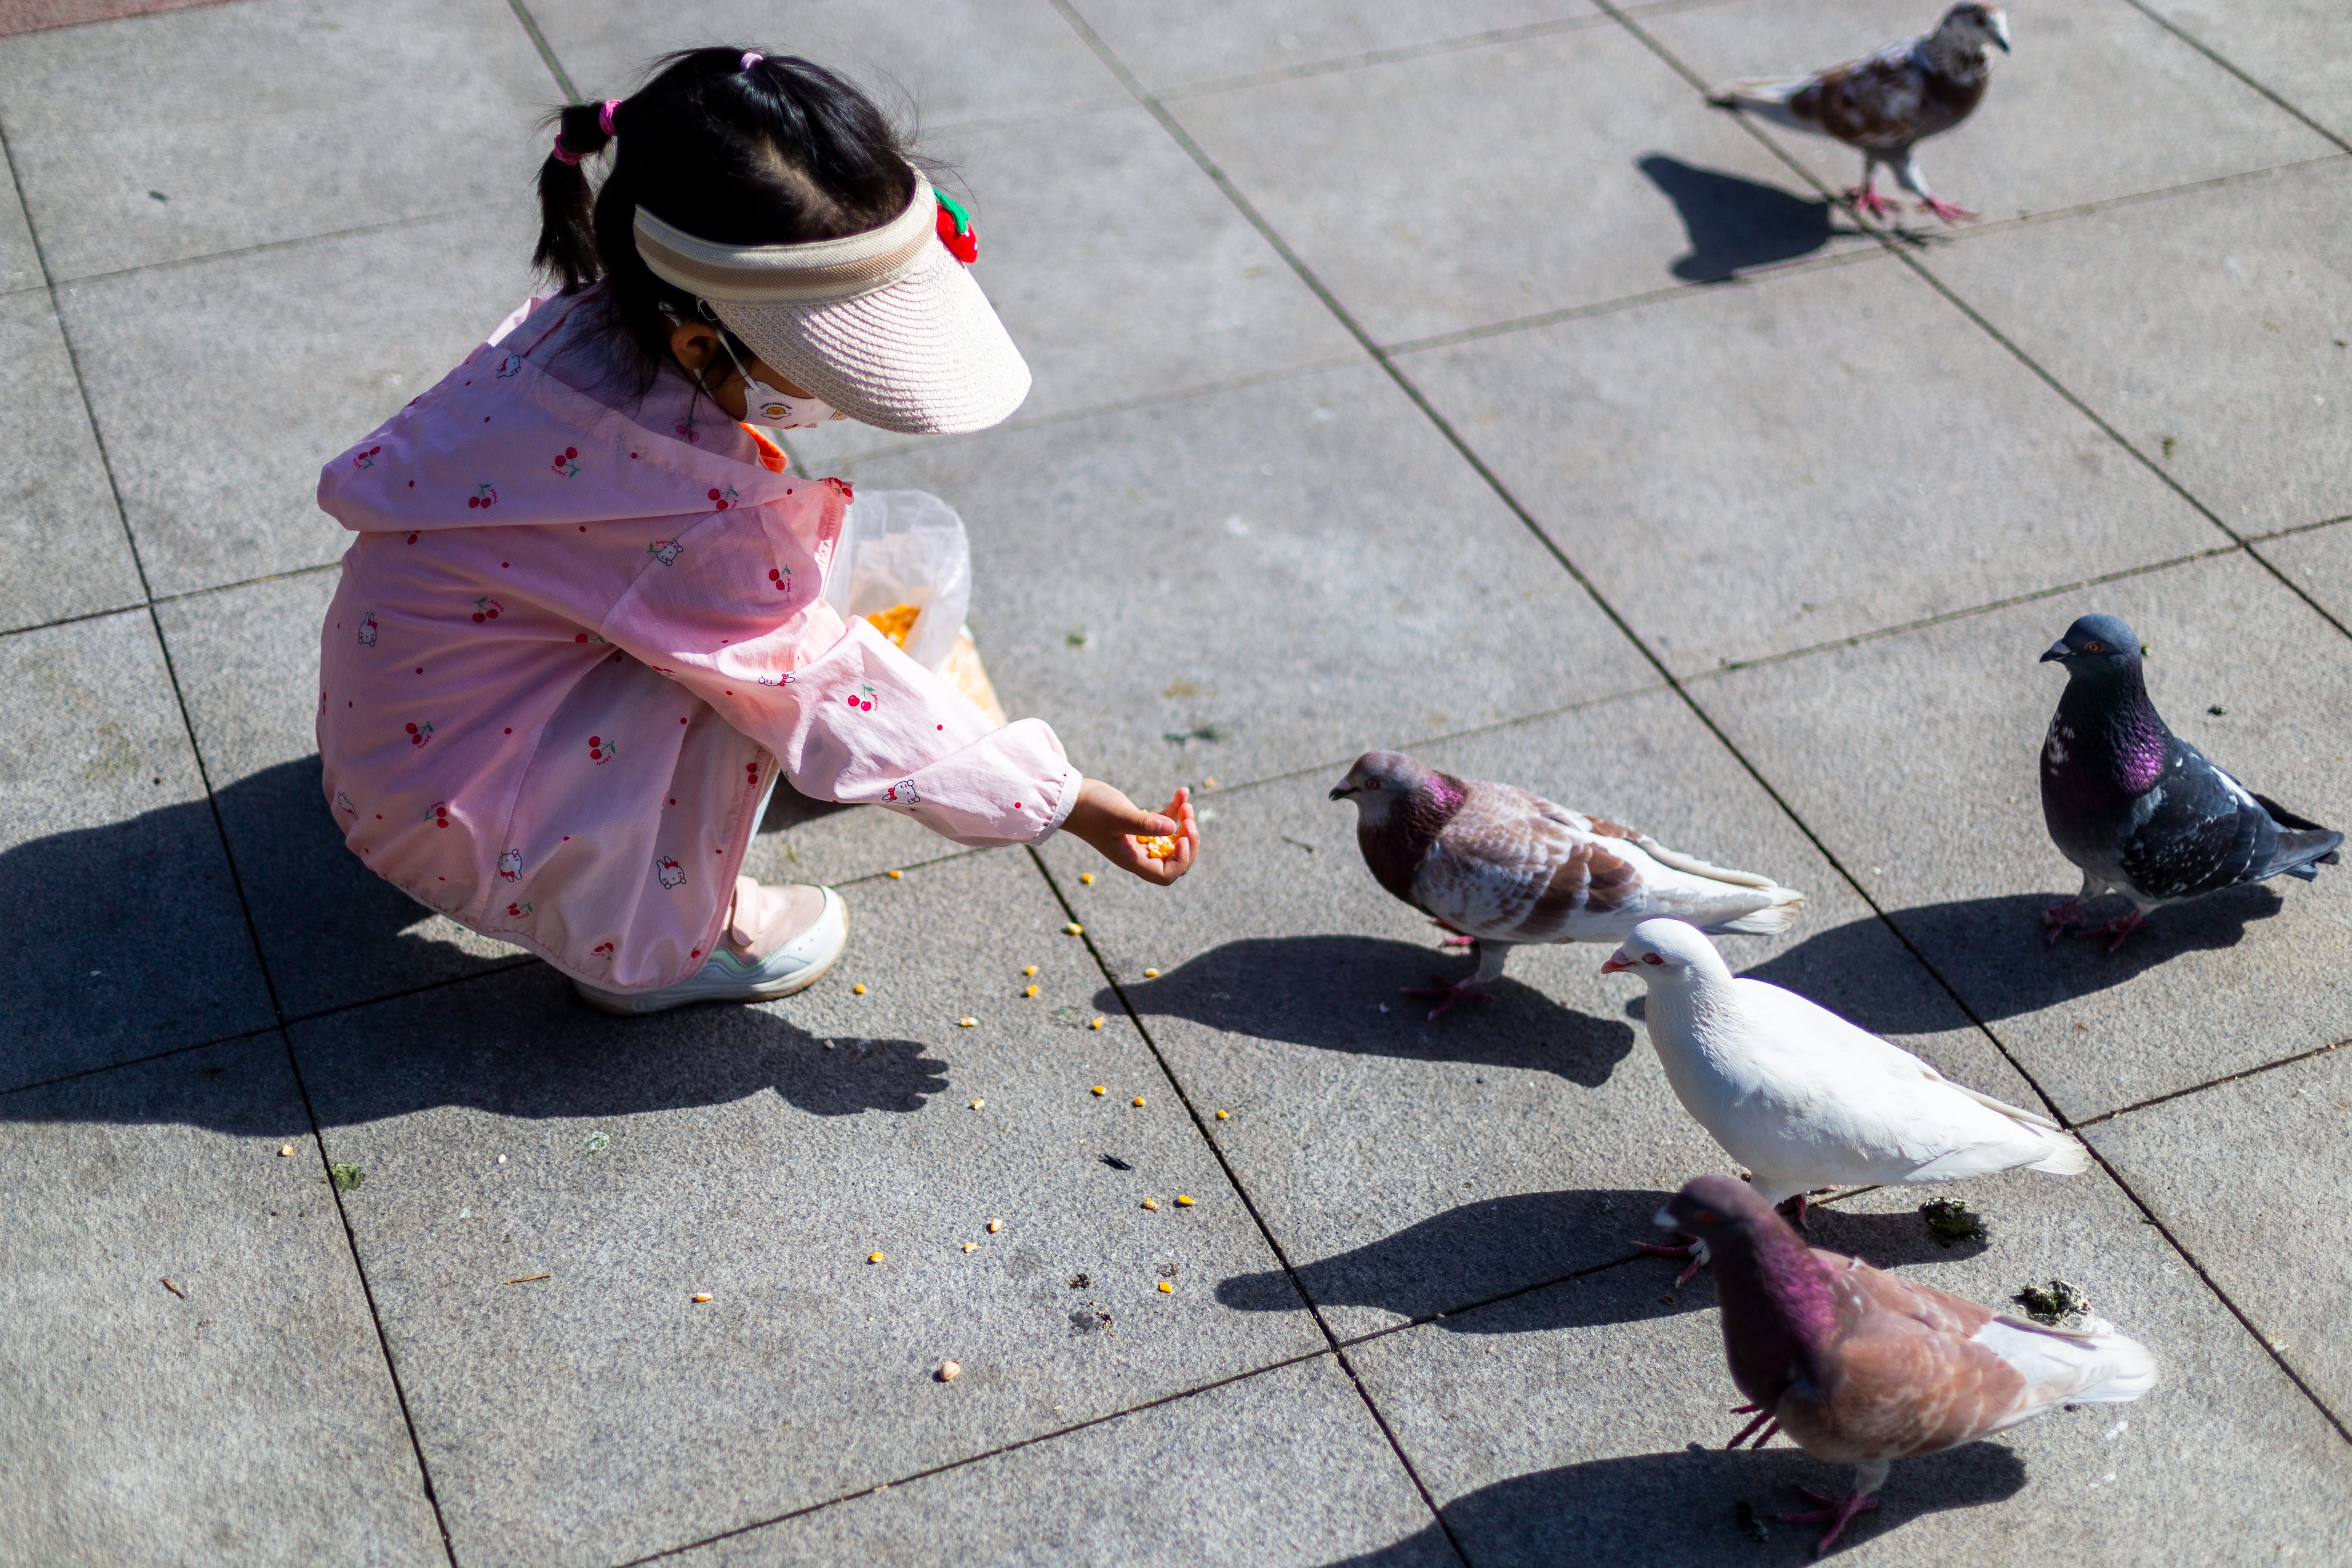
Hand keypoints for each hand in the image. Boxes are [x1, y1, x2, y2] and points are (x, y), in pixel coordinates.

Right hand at [1060, 779, 1198, 885]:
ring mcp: (1140, 839)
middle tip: (1189, 819)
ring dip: (1184, 823)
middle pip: (1175, 859)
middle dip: (1188, 840)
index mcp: (1133, 859)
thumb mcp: (1119, 816)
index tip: (1182, 838)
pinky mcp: (1140, 823)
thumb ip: (1145, 824)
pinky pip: (1165, 821)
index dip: (1181, 860)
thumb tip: (1173, 830)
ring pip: (1173, 839)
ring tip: (1185, 804)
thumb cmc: (1091, 809)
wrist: (1071, 798)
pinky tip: (1182, 791)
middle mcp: (1138, 853)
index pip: (1166, 874)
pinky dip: (1176, 809)